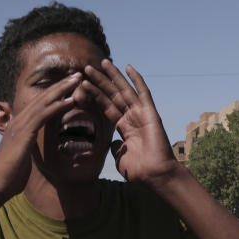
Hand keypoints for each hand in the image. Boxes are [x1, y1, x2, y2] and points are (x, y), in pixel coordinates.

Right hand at [0, 73, 80, 202]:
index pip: (40, 104)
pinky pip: (43, 116)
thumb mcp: (22, 156)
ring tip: (78, 79)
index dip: (55, 93)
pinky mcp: (24, 134)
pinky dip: (57, 106)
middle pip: (43, 97)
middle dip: (61, 85)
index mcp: (19, 125)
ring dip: (62, 89)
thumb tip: (34, 146)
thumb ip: (28, 146)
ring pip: (44, 101)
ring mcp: (20, 126)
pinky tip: (71, 101)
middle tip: (78, 73)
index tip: (71, 85)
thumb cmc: (10, 176)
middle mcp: (18, 121)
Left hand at [82, 61, 177, 186]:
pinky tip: (128, 67)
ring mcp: (142, 114)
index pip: (107, 106)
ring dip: (112, 76)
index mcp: (125, 128)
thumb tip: (113, 143)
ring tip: (101, 62)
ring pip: (124, 90)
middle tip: (87, 67)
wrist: (154, 175)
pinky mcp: (150, 112)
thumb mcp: (121, 158)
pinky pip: (143, 92)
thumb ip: (115, 148)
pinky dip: (136, 79)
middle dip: (100, 81)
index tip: (83, 84)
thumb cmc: (140, 171)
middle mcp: (133, 118)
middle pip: (113, 95)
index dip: (95, 95)